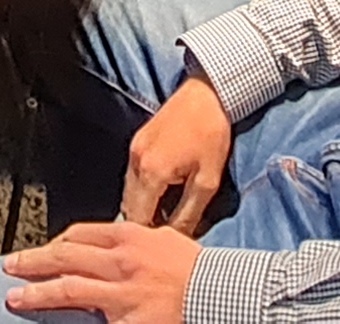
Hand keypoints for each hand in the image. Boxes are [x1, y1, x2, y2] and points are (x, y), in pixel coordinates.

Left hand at [3, 222, 201, 323]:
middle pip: (65, 257)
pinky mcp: (127, 322)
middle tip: (11, 266)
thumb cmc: (198, 269)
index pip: (80, 234)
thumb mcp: (165, 241)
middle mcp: (120, 262)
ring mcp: (121, 293)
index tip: (44, 249)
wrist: (220, 294)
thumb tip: (111, 248)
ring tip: (16, 297)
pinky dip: (72, 322)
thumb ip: (136, 241)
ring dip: (37, 293)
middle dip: (33, 262)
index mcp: (129, 237)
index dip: (56, 243)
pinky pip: (92, 323)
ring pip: (68, 288)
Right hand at [119, 74, 234, 233]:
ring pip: (128, 192)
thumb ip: (189, 213)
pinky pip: (132, 176)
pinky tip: (160, 193)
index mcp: (151, 173)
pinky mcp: (137, 141)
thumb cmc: (211, 135)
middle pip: (128, 207)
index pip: (138, 219)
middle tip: (162, 233)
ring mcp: (133, 149)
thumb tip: (178, 237)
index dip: (149, 236)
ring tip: (163, 214)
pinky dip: (141, 190)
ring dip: (141, 206)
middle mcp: (135, 162)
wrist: (207, 94)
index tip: (163, 244)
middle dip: (143, 222)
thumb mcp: (207, 180)